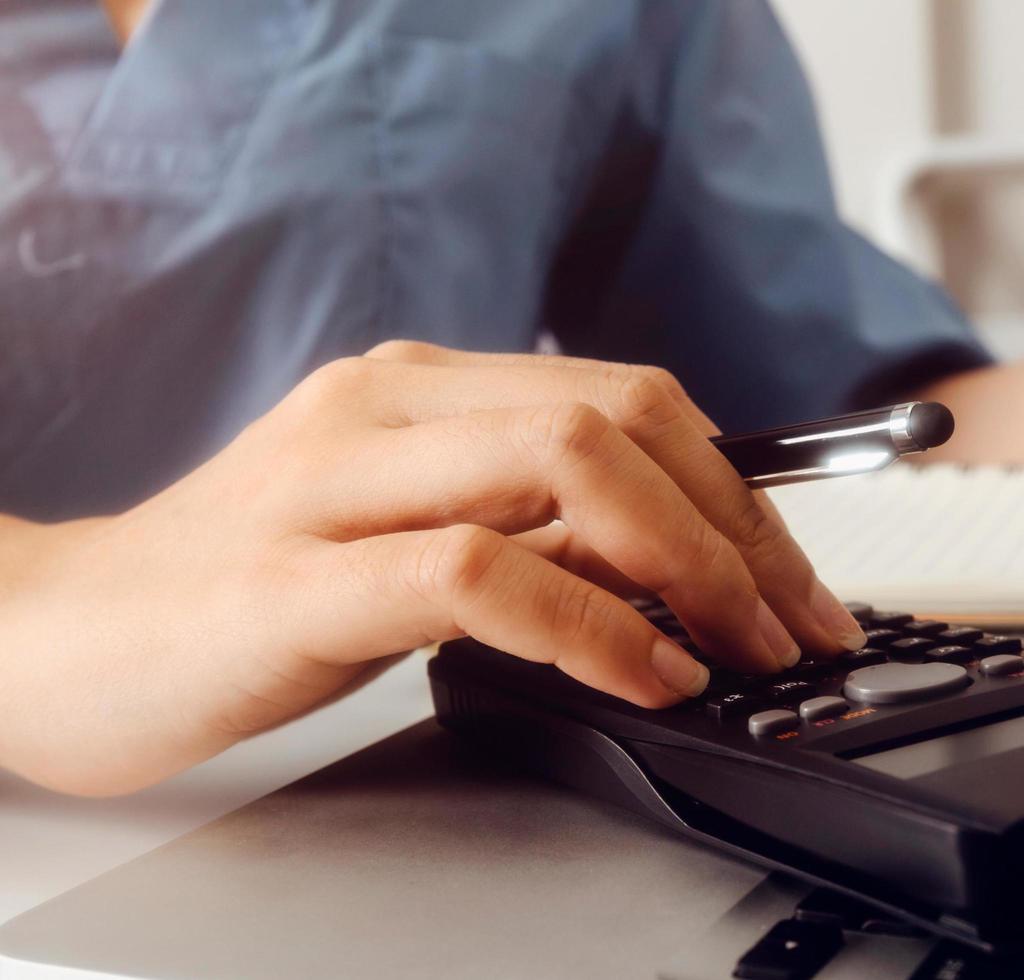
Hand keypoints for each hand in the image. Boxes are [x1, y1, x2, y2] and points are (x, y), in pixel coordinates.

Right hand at [0, 343, 863, 795]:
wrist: (45, 642)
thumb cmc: (236, 603)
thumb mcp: (410, 544)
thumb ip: (532, 533)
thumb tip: (687, 567)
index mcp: (421, 388)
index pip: (634, 400)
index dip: (745, 492)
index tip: (803, 586)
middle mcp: (386, 408)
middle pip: (626, 415)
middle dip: (740, 526)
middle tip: (796, 628)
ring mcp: (335, 484)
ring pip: (570, 462)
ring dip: (692, 563)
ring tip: (740, 651)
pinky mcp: (294, 580)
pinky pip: (482, 572)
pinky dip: (593, 624)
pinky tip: (645, 675)